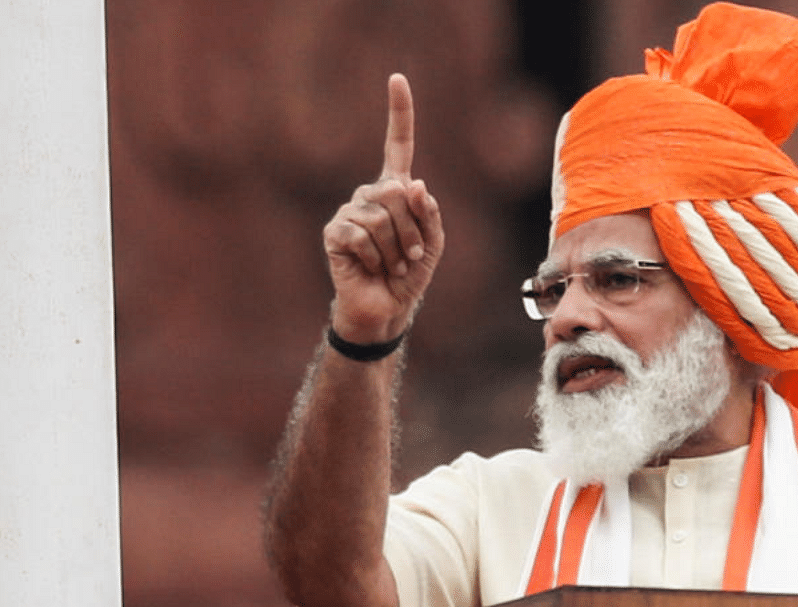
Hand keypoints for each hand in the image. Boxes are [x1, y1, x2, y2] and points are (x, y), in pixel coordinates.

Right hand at [323, 73, 442, 342]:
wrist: (386, 308)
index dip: (399, 113)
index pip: (398, 144)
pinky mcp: (334, 232)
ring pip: (381, 217)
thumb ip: (428, 213)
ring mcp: (349, 210)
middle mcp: (370, 194)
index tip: (397, 78)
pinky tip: (370, 268)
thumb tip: (412, 184)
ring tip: (392, 266)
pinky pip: (361, 235)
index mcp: (395, 190)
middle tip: (411, 256)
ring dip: (396, 249)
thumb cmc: (410, 274)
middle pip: (396, 192)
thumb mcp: (434, 242)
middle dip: (412, 229)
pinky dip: (375, 258)